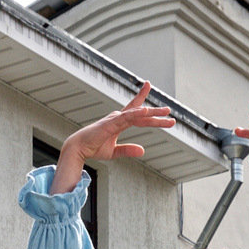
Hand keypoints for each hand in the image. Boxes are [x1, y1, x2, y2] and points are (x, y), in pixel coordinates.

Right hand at [55, 84, 174, 192]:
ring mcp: (115, 119)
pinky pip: (126, 117)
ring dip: (152, 113)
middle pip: (141, 114)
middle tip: (170, 112)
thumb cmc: (94, 148)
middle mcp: (119, 118)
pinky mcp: (111, 123)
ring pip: (137, 114)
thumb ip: (128, 150)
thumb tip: (143, 151)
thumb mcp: (115, 152)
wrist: (79, 149)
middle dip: (156, 113)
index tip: (155, 96)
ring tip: (166, 112)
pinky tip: (145, 111)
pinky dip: (136, 113)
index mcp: (120, 123)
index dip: (146, 104)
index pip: (137, 113)